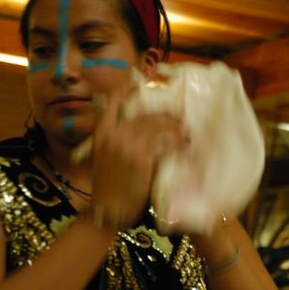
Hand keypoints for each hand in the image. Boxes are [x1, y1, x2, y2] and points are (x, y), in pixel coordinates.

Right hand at [91, 84, 185, 228]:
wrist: (108, 209)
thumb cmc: (106, 186)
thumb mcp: (102, 157)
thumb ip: (114, 140)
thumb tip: (134, 128)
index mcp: (102, 132)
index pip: (114, 101)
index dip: (127, 88)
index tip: (138, 79)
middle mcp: (114, 134)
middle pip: (146, 114)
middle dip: (166, 116)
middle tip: (180, 120)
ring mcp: (129, 145)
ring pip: (159, 127)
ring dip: (176, 130)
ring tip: (186, 135)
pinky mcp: (143, 158)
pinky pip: (166, 146)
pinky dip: (178, 147)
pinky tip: (185, 150)